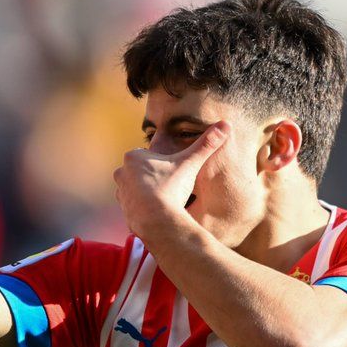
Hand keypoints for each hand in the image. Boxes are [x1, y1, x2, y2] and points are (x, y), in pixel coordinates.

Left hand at [112, 121, 229, 239]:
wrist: (158, 222)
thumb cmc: (171, 189)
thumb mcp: (190, 163)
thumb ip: (205, 144)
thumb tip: (226, 124)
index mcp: (133, 157)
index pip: (150, 155)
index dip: (164, 163)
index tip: (173, 172)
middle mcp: (121, 173)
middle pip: (143, 172)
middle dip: (155, 177)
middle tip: (171, 186)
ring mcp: (120, 194)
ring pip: (138, 189)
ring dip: (149, 193)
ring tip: (166, 200)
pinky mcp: (124, 211)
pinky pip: (137, 206)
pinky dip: (146, 209)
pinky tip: (159, 212)